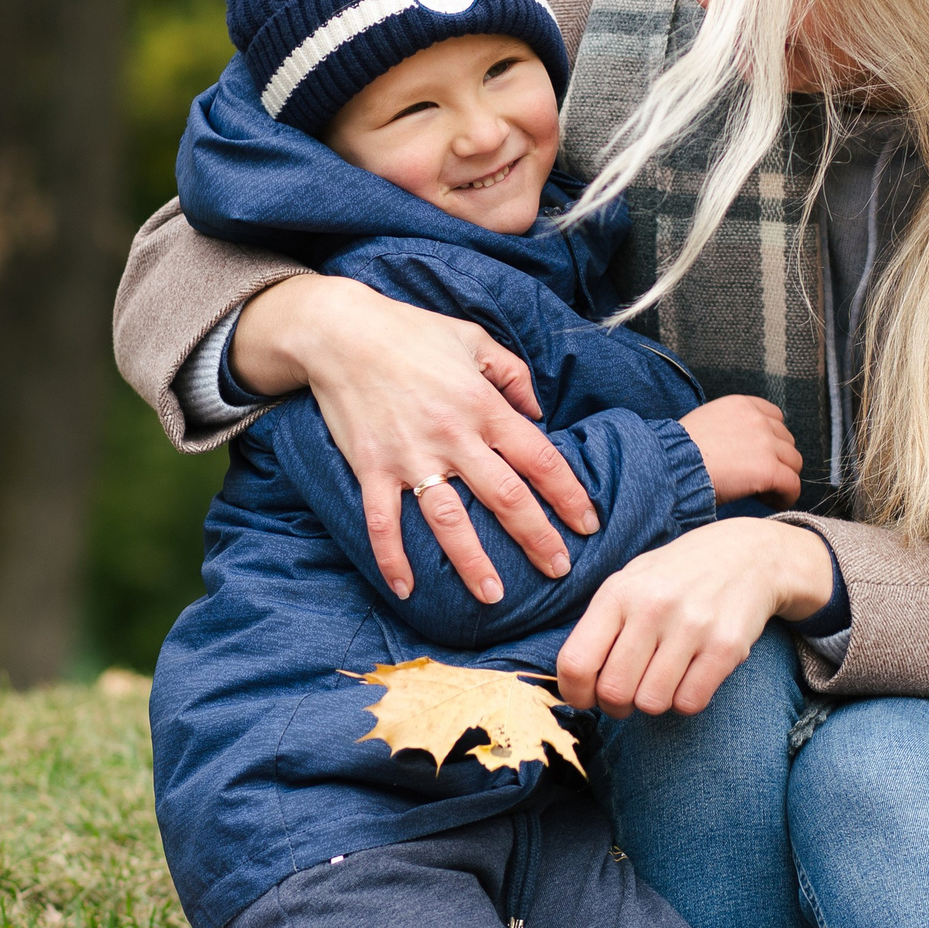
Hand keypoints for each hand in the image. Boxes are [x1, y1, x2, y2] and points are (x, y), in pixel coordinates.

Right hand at [230, 274, 599, 602]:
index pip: (540, 458)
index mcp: (483, 405)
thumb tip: (539, 411)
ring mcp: (410, 456)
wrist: (341, 333)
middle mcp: (453, 436)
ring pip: (449, 521)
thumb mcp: (474, 338)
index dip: (568, 495)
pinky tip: (406, 588)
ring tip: (494, 595)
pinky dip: (392, 558)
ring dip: (473, 562)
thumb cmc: (411, 331)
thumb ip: (513, 374)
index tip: (587, 524)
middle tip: (559, 569)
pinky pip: (383, 522)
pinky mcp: (371, 468)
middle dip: (537, 538)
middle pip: (505, 497)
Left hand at [555, 518, 832, 717]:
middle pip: (614, 691)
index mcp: (618, 592)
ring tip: (662, 678)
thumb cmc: (676, 576)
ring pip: (652, 703)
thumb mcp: (630, 583)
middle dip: (616, 704)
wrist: (748, 555)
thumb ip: (600, 627)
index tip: (586, 697)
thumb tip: (573, 683)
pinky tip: (690, 676)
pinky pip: (690, 702)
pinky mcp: (727, 646)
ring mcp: (692, 626)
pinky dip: (686, 700)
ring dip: (654, 701)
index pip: (576, 662)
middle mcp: (652, 606)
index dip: (575, 693)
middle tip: (628, 694)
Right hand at [678, 396, 801, 506]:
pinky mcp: (769, 469)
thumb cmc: (678, 452)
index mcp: (741, 404)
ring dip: (783, 477)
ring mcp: (765, 443)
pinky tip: (772, 503)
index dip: (772, 439)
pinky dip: (787, 496)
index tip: (763, 455)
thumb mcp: (706, 422)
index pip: (775, 417)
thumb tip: (743, 445)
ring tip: (766, 492)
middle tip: (762, 478)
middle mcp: (757, 419)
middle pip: (786, 440)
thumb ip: (731, 425)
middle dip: (778, 459)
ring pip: (793, 462)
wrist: (672, 467)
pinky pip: (792, 484)